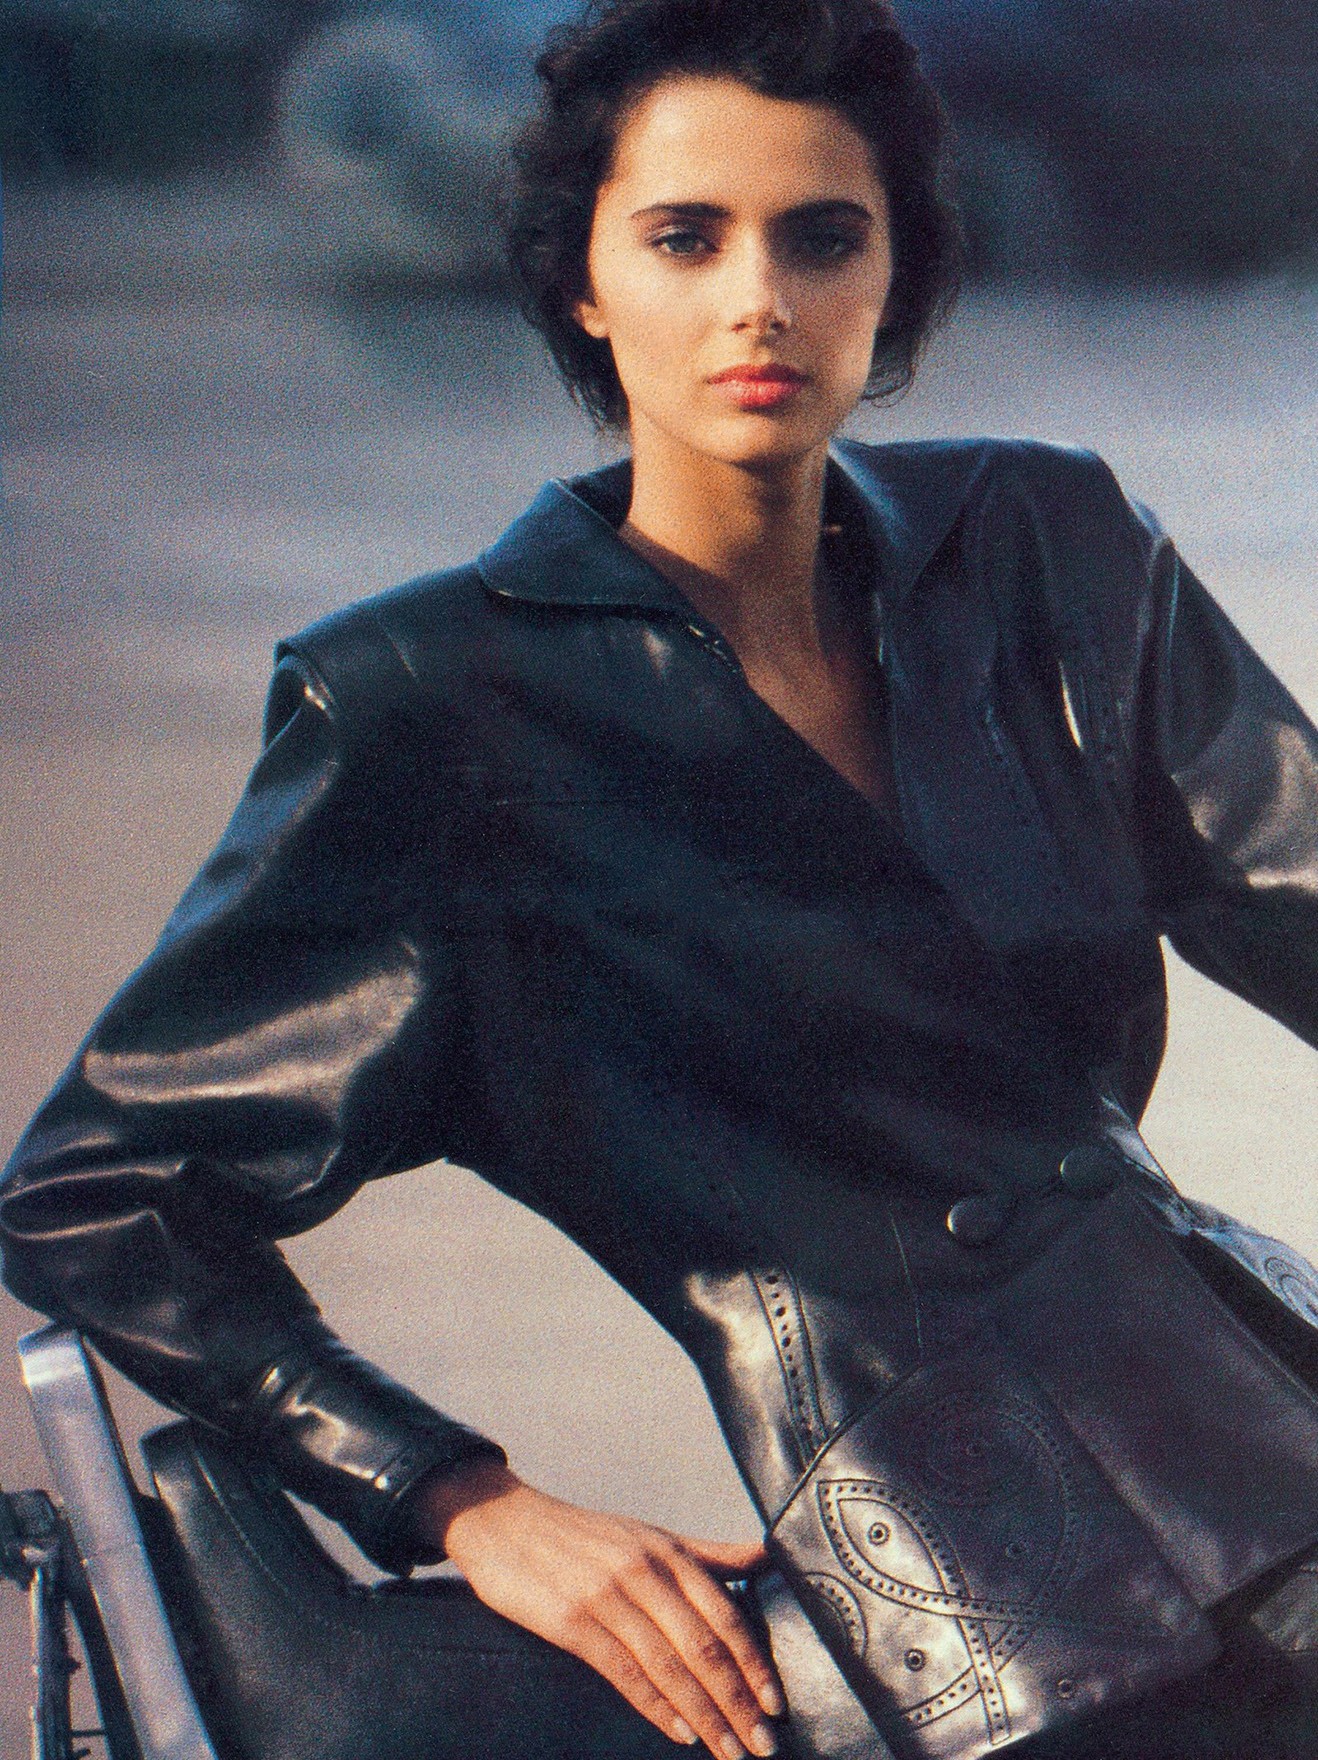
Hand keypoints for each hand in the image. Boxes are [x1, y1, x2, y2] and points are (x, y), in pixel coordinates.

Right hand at [415, 1458, 785, 1756]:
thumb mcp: (650, 1536)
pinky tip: (680, 1733)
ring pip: (669, 1665)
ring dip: (705, 1715)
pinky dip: (656, 1706)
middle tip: (763, 1743)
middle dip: (738, 1700)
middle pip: (704, 1645)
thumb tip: (768, 1558)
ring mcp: (609, 1596)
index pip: (726, 1615)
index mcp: (669, 1553)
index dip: (754, 1663)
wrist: (505, 1522)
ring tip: (729, 1750)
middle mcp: (645, 1572)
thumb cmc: (584, 1536)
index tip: (776, 1704)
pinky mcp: (573, 1622)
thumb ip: (709, 1554)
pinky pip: (624, 1671)